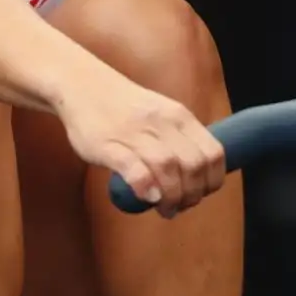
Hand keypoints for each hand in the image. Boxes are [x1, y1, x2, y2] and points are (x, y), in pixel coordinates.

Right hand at [55, 67, 224, 218]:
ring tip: (165, 209)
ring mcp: (134, 132)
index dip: (212, 181)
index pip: (213, 153)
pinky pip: (133, 167)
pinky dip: (145, 186)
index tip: (201, 193)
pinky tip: (148, 197)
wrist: (82, 85)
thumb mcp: (162, 114)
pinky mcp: (107, 144)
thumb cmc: (125, 108)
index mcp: (178, 116)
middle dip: (192, 194)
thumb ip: (180, 140)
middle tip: (180, 206)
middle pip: (193, 165)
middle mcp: (161, 122)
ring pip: (168, 166)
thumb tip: (198, 177)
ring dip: (172, 196)